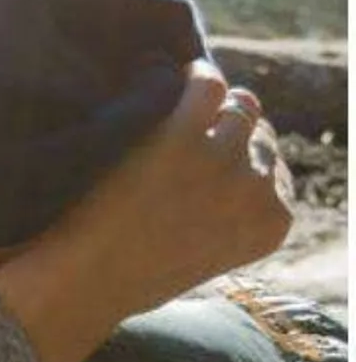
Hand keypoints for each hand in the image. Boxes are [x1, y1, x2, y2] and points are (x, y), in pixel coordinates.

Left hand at [0, 63, 292, 361]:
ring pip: (238, 108)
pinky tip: (166, 77)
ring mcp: (224, 160)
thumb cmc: (131, 278)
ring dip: (214, 105)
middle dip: (230, 133)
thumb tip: (226, 175)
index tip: (215, 158)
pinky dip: (193, 77)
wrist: (85, 284)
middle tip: (192, 133)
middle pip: (258, 136)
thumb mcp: (203, 255)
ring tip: (176, 109)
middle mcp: (258, 189)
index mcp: (272, 222)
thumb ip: (229, 218)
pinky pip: (206, 85)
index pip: (276, 171)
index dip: (244, 160)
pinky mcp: (184, 136)